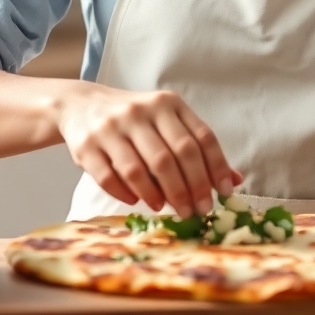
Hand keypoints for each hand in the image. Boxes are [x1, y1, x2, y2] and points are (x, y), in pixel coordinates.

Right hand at [52, 82, 241, 218]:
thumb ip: (197, 148)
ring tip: (167, 208)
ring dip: (158, 195)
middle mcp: (141, 111)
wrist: (81, 105)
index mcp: (167, 103)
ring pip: (140, 169)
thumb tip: (233, 181)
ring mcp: (111, 127)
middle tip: (197, 211)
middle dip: (189, 188)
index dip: (216, 167)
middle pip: (172, 156)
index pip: (200, 137)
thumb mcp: (167, 122)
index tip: (223, 193)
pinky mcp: (87, 145)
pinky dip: (127, 194)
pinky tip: (137, 201)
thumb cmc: (134, 119)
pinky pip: (110, 177)